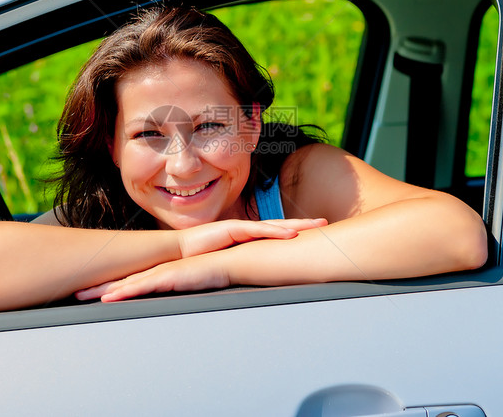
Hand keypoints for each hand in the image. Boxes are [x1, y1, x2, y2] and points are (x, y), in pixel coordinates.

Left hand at [76, 253, 228, 301]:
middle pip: (119, 281)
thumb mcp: (188, 282)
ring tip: (81, 296)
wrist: (225, 261)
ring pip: (124, 285)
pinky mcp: (166, 279)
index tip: (91, 291)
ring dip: (101, 291)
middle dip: (95, 287)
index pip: (127, 281)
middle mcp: (154, 273)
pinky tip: (108, 299)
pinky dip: (123, 293)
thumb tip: (170, 294)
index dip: (108, 285)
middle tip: (76, 293)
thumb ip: (177, 288)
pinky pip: (140, 287)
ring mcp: (158, 275)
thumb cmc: (210, 271)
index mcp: (157, 274)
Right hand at [177, 218, 326, 258]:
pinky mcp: (231, 229)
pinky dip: (275, 231)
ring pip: (274, 225)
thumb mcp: (228, 263)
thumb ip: (243, 267)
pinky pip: (258, 229)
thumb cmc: (199, 259)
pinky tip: (292, 233)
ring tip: (316, 225)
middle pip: (280, 225)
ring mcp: (239, 228)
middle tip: (324, 223)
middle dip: (303, 223)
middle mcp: (246, 230)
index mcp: (247, 239)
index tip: (315, 233)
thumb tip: (259, 280)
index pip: (275, 234)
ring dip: (296, 224)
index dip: (295, 231)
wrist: (177, 253)